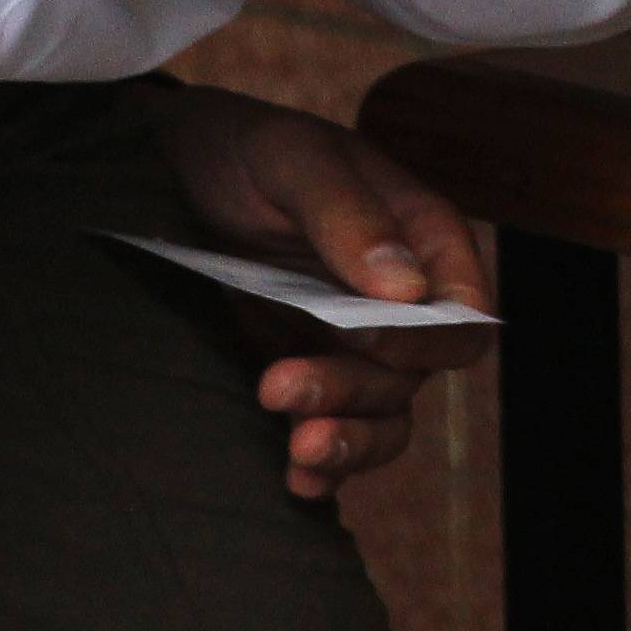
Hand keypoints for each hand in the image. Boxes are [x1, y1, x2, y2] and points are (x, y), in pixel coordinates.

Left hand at [148, 83, 495, 498]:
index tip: (371, 339)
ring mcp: (353, 342)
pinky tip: (294, 482)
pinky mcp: (308, 372)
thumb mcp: (289, 160)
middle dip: (354, 392)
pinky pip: (338, 433)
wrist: (167, 171)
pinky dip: (325, 467)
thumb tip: (406, 289)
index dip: (431, 340)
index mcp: (420, 238)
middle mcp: (399, 300)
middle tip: (278, 385)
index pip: (463, 312)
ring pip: (384, 416)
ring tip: (295, 454)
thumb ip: (346, 215)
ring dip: (346, 441)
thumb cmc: (243, 148)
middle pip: (413, 375)